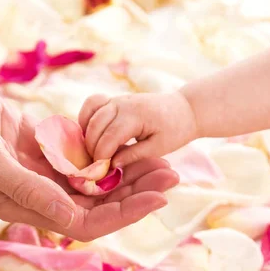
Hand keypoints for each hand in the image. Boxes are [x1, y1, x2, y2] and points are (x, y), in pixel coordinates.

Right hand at [0, 67, 178, 240]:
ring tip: (156, 156)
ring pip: (86, 177)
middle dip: (132, 191)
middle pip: (92, 201)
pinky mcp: (30, 143)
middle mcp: (31, 191)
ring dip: (120, 169)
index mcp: (21, 204)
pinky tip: (120, 138)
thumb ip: (29, 189)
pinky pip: (71, 152)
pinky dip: (97, 148)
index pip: (83, 222)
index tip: (159, 196)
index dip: (124, 213)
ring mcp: (31, 167)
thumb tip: (74, 219)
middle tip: (171, 173)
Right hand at [79, 92, 198, 168]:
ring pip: (90, 113)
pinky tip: (88, 134)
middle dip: (91, 147)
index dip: (101, 156)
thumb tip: (112, 165)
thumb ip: (134, 155)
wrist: (183, 110)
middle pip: (95, 125)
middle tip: (94, 165)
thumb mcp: (158, 148)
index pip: (109, 137)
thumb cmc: (174, 131)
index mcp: (136, 116)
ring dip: (86, 133)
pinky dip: (86, 117)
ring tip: (90, 151)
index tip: (99, 171)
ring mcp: (117, 99)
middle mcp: (123, 103)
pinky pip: (93, 104)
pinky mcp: (114, 99)